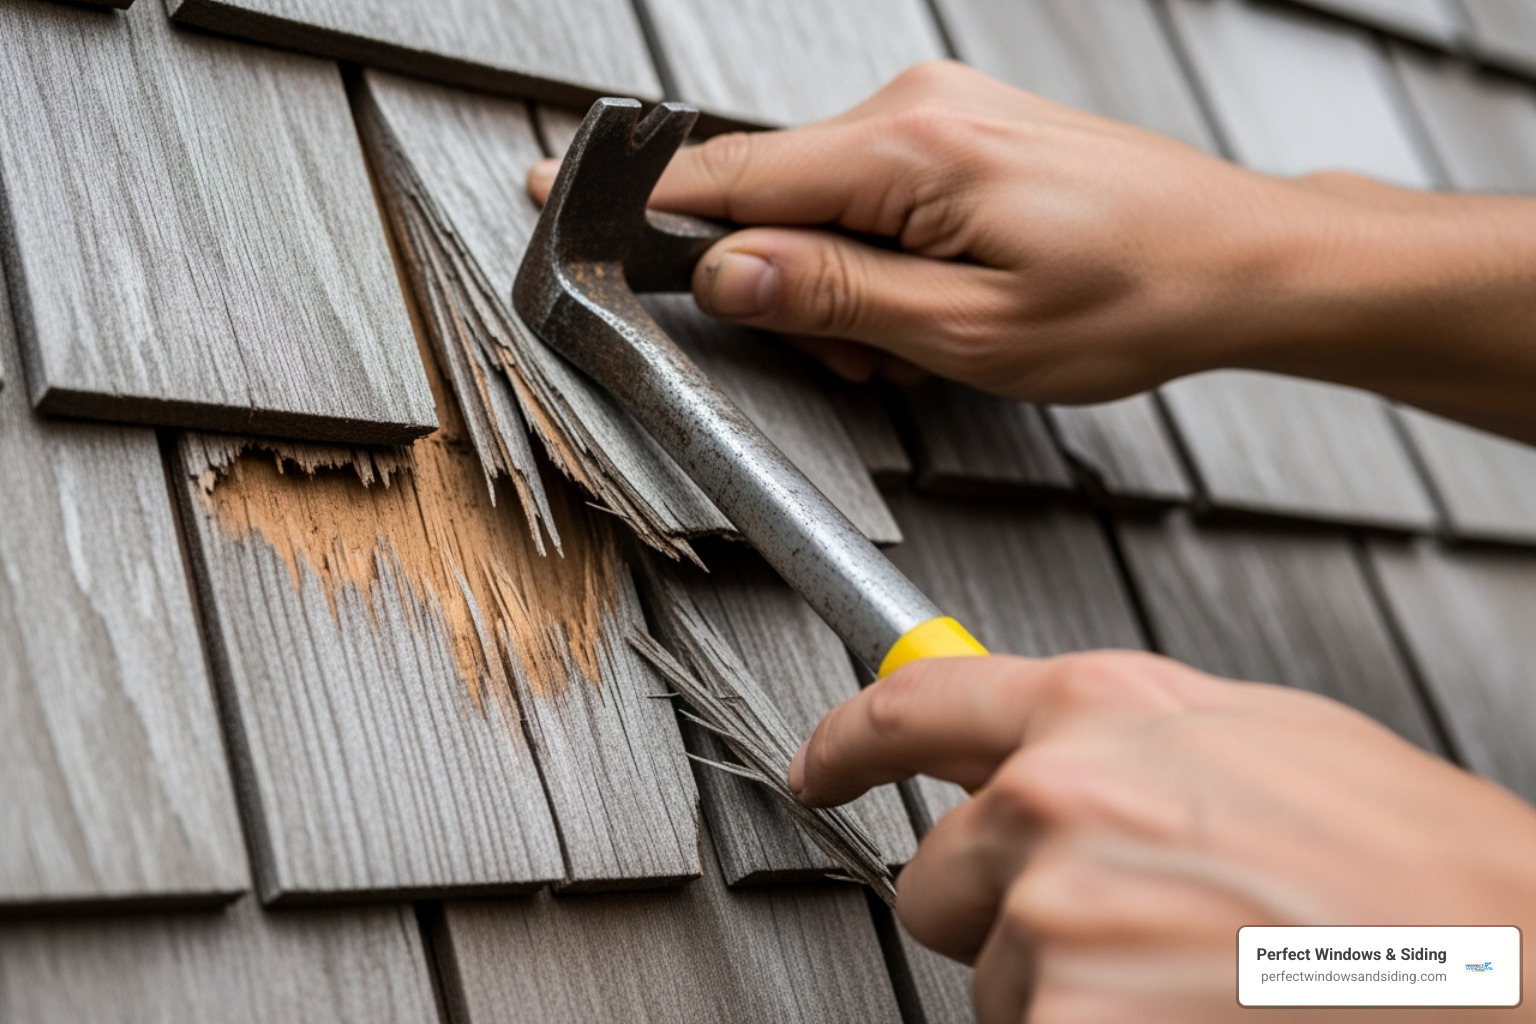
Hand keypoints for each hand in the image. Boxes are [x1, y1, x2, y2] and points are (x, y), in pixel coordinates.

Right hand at [530, 61, 1535, 442]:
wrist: (1239, 259)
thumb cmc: (1135, 297)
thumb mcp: (971, 335)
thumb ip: (836, 300)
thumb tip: (729, 274)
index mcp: (908, 151)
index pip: (731, 175)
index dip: (645, 205)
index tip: (563, 201)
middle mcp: (917, 108)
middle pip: (775, 196)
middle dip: (791, 288)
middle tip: (862, 357)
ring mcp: (944, 112)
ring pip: (826, 203)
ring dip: (844, 284)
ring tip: (921, 341)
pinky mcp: (964, 131)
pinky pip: (876, 192)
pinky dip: (881, 257)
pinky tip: (932, 304)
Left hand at [788, 653, 1535, 1022]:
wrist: (1519, 967)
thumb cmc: (1418, 863)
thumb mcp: (1264, 732)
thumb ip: (1125, 728)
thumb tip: (1032, 742)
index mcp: (1098, 713)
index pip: (911, 710)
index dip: (847, 743)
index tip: (818, 768)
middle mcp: (1055, 805)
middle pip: (936, 879)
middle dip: (1001, 909)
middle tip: (1120, 927)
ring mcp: (1054, 927)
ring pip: (992, 980)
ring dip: (1064, 990)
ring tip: (1195, 975)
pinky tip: (1191, 1018)